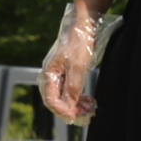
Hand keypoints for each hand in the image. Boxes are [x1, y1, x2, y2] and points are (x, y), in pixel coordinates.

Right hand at [39, 0, 101, 122]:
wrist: (83, 25)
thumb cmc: (78, 42)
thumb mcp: (77, 65)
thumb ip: (73, 86)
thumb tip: (70, 105)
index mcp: (49, 73)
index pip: (51, 100)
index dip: (62, 110)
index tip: (76, 115)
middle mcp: (52, 76)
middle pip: (58, 101)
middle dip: (72, 110)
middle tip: (87, 114)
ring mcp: (60, 75)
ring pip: (65, 98)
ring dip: (77, 105)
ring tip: (91, 108)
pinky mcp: (68, 74)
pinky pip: (72, 91)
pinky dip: (80, 98)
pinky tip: (89, 100)